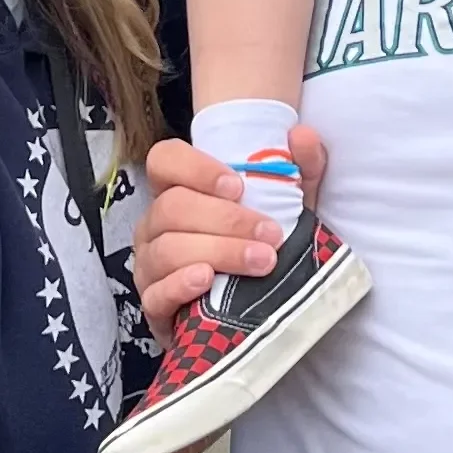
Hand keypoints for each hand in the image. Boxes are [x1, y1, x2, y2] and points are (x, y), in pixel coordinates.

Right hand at [132, 127, 326, 347]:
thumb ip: (299, 171)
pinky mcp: (154, 306)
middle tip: (272, 235)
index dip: (196, 168)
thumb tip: (302, 136)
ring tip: (260, 262)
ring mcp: (150, 264)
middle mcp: (156, 223)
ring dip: (218, 252)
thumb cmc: (260, 249)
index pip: (165, 160)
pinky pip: (156, 292)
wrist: (251, 315)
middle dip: (226, 220)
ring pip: (168, 248)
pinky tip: (207, 280)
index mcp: (180, 191)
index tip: (238, 186)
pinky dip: (181, 283)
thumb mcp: (289, 209)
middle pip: (172, 207)